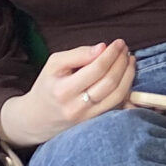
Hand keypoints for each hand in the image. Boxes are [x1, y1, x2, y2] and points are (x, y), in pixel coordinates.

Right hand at [0, 40, 136, 149]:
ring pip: (117, 96)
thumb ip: (78, 54)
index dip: (111, 54)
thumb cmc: (47, 87)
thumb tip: (102, 48)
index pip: (96, 69)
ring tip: (129, 61)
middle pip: (110, 82)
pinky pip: (117, 106)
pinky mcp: (95, 123)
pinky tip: (127, 77)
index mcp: (63, 90)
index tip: (118, 43)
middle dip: (122, 62)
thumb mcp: (54, 64)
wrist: (37, 118)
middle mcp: (76, 107)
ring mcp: (87, 118)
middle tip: (125, 50)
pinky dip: (126, 90)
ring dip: (128, 75)